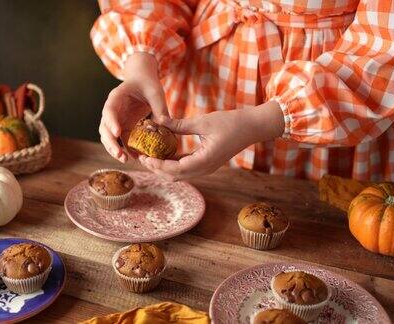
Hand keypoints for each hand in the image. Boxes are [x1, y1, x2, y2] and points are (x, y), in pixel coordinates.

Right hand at [99, 52, 168, 162]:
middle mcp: (112, 110)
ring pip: (110, 137)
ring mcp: (116, 120)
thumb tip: (165, 126)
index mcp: (116, 97)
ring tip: (125, 160)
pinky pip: (122, 141)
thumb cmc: (148, 84)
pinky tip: (135, 157)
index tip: (118, 133)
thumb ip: (159, 108)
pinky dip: (126, 150)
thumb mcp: (155, 93)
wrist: (142, 81)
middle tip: (120, 154)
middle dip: (111, 142)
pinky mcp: (123, 128)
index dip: (112, 122)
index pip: (110, 110)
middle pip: (105, 128)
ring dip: (115, 149)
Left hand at [139, 101, 284, 180]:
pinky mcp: (207, 163)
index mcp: (205, 161)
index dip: (158, 165)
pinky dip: (173, 164)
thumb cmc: (231, 122)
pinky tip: (163, 153)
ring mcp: (206, 168)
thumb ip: (180, 125)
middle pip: (175, 176)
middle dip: (157, 169)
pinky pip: (186, 168)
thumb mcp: (203, 122)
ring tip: (149, 156)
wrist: (252, 127)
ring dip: (164, 168)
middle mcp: (205, 169)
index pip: (176, 169)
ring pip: (180, 174)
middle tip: (142, 157)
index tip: (144, 158)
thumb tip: (158, 121)